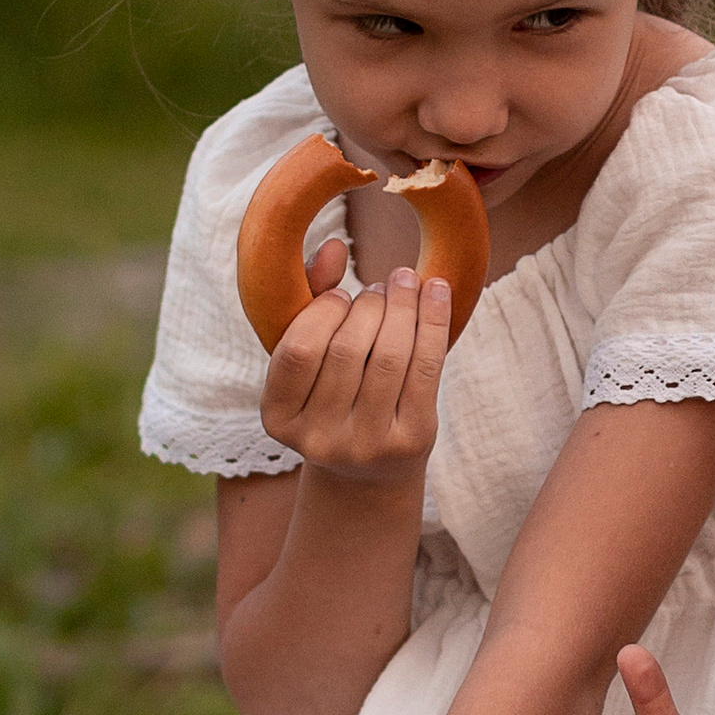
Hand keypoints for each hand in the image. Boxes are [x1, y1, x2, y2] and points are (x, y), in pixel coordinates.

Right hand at [258, 246, 452, 485]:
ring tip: (403, 285)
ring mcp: (366, 446)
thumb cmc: (332, 394)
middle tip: (380, 288)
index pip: (298, 351)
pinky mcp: (411, 441)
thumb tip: (334, 246)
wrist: (369, 469)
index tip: (341, 296)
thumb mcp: (308, 356)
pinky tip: (436, 290)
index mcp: (278, 418)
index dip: (322, 311)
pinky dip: (433, 320)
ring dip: (401, 305)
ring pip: (389, 356)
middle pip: (347, 350)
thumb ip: (308, 297)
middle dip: (368, 305)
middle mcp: (318, 440)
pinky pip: (426, 368)